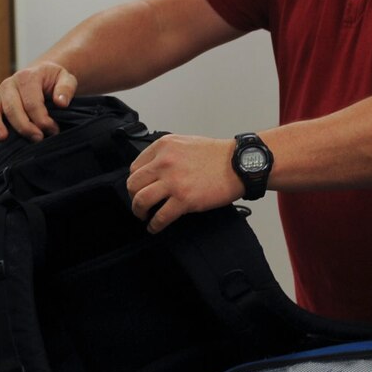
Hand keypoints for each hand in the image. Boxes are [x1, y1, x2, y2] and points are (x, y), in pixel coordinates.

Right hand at [0, 62, 77, 141]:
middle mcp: (9, 85)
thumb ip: (66, 88)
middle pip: (12, 108)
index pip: (32, 102)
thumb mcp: (66, 78)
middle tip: (38, 139)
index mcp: (27, 77)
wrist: (41, 76)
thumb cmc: (53, 80)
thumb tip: (61, 103)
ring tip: (3, 138)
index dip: (42, 120)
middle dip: (24, 126)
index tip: (53, 131)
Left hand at [125, 133, 244, 232]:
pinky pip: (160, 216)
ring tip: (144, 216)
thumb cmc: (217, 155)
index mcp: (164, 146)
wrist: (238, 164)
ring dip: (139, 211)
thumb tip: (153, 172)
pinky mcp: (184, 199)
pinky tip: (154, 227)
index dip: (136, 181)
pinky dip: (154, 225)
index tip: (140, 189)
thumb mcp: (185, 143)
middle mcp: (164, 162)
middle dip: (133, 197)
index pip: (135, 167)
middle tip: (140, 204)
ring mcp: (173, 181)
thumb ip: (167, 154)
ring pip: (141, 200)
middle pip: (133, 184)